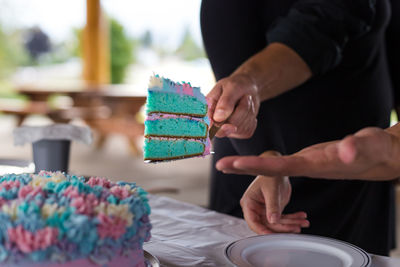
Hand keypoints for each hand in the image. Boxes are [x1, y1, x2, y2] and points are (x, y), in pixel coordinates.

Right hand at [207, 73, 259, 138]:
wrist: (248, 88)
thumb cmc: (236, 85)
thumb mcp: (231, 87)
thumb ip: (225, 101)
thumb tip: (218, 118)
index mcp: (207, 109)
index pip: (208, 124)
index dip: (217, 128)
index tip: (228, 125)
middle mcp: (214, 122)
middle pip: (227, 128)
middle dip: (241, 112)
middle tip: (246, 97)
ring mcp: (227, 129)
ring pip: (239, 129)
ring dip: (248, 113)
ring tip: (246, 100)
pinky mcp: (239, 133)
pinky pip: (247, 131)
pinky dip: (251, 119)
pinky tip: (249, 110)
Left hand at [216, 127, 399, 180]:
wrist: (377, 157)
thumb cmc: (374, 151)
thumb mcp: (369, 145)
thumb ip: (358, 147)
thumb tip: (347, 150)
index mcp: (314, 165)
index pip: (280, 166)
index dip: (257, 165)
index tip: (235, 164)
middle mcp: (305, 167)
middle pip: (269, 170)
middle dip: (243, 168)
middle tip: (219, 165)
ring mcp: (304, 164)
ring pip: (271, 167)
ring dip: (248, 165)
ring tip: (226, 164)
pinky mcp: (306, 160)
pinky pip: (278, 162)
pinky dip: (262, 162)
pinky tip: (251, 161)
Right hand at [240, 151, 309, 233]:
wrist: (277, 165)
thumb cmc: (269, 174)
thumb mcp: (271, 190)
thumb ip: (272, 206)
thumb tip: (273, 221)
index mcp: (249, 203)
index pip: (253, 222)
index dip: (263, 231)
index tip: (274, 236)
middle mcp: (255, 208)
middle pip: (267, 225)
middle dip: (282, 227)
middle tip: (296, 227)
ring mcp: (264, 210)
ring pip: (277, 224)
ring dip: (291, 224)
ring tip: (302, 222)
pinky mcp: (273, 210)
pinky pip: (283, 219)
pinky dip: (293, 219)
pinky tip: (301, 217)